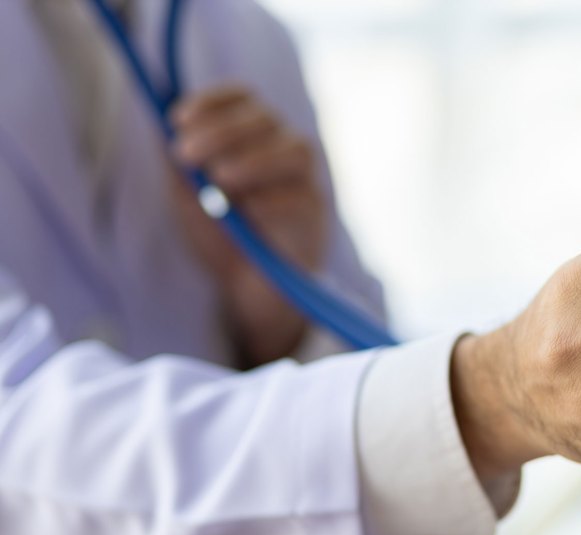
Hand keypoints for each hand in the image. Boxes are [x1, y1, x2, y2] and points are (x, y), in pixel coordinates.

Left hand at [170, 86, 328, 365]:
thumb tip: (162, 129)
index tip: (178, 119)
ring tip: (220, 180)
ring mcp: (304, 181)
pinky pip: (302, 196)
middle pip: (265, 118)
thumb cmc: (221, 237)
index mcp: (253, 136)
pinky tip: (250, 212)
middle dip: (222, 131)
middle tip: (186, 154)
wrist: (250, 288)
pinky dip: (273, 200)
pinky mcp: (315, 215)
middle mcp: (284, 149)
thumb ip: (180, 165)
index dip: (212, 102)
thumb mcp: (188, 197)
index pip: (243, 97)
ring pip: (294, 149)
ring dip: (253, 160)